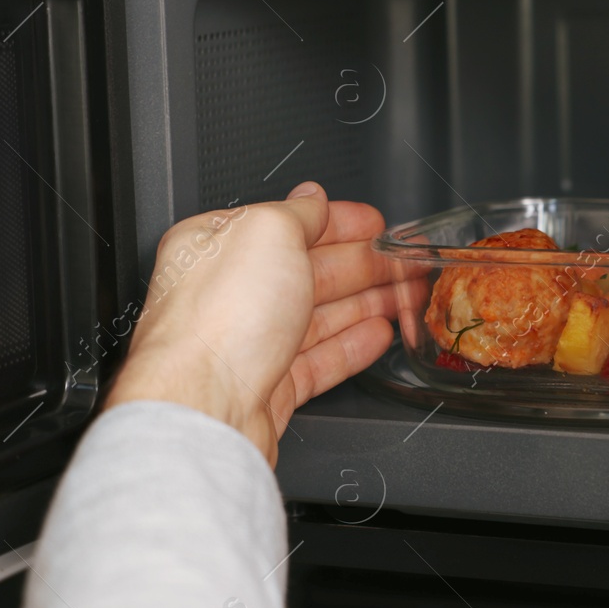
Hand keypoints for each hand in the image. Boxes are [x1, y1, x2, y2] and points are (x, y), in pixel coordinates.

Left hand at [104, 183, 401, 464]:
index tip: (376, 224)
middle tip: (404, 260)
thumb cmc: (218, 321)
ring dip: (366, 303)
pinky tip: (377, 335)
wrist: (204, 408)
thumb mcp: (267, 233)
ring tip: (404, 295)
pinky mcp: (266, 388)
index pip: (289, 226)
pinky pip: (317, 361)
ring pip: (317, 317)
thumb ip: (298, 213)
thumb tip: (313, 199)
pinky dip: (351, 346)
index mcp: (216, 247)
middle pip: (308, 271)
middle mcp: (227, 294)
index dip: (339, 222)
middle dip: (364, 264)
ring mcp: (247, 343)